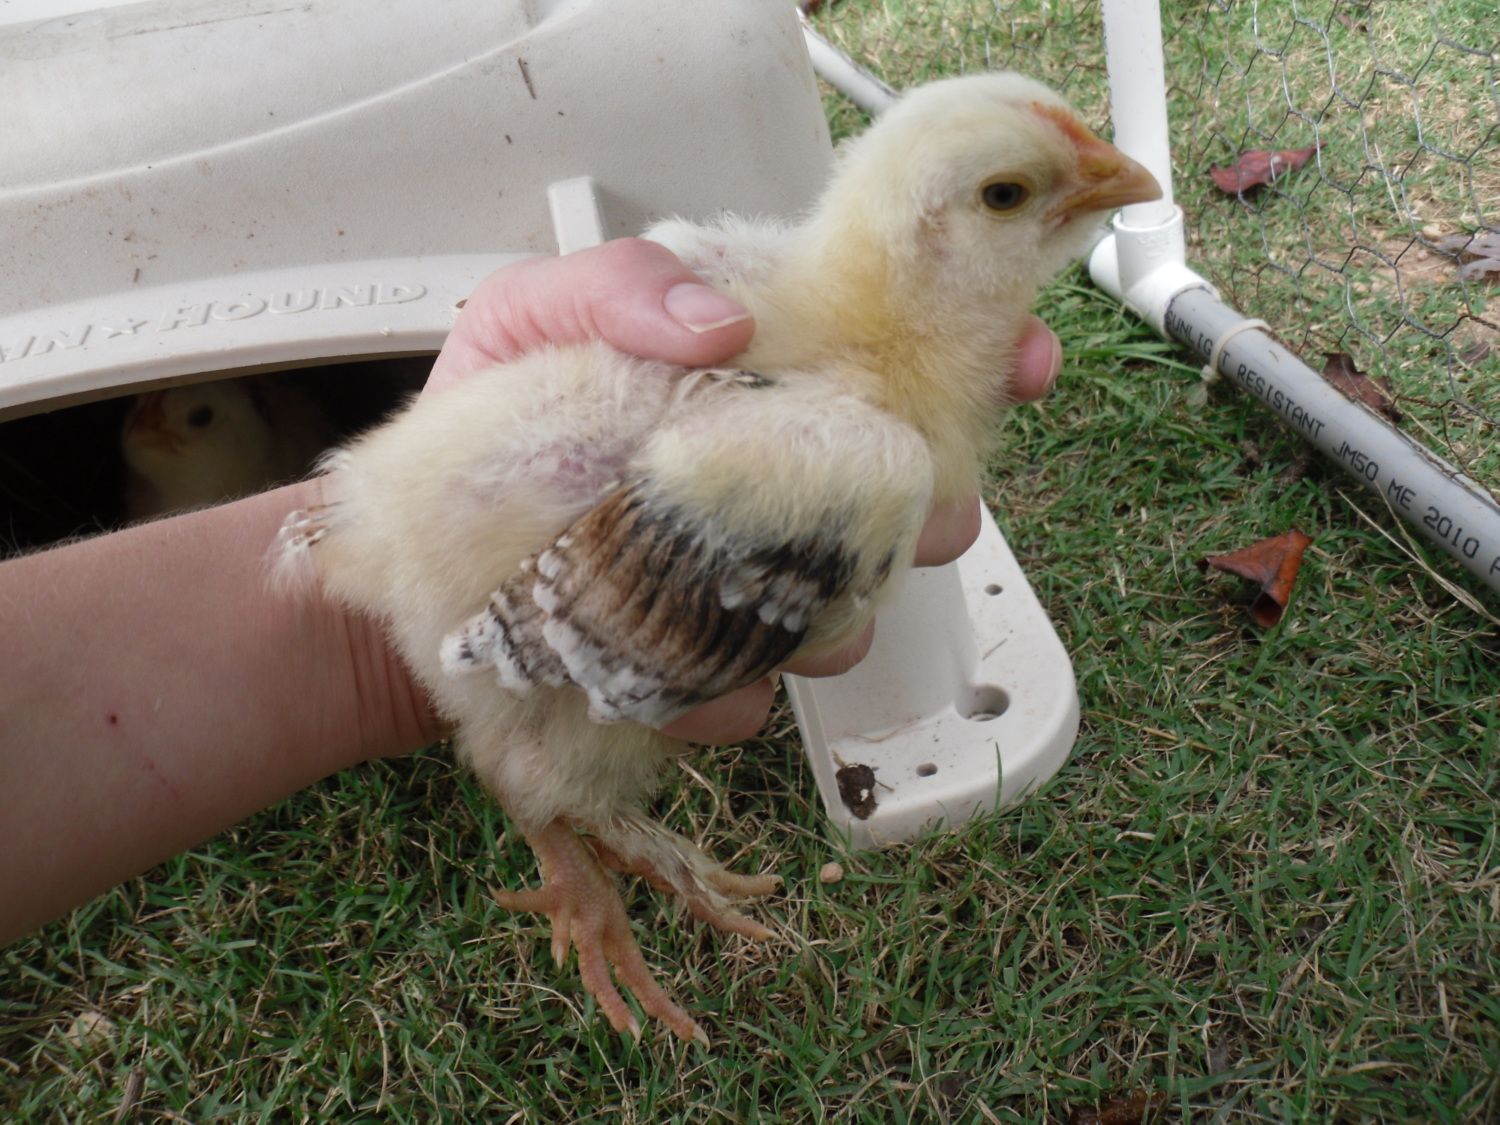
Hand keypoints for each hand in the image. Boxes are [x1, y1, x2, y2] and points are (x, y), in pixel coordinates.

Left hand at [415, 239, 1062, 743]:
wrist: (414, 573)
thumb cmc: (478, 427)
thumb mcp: (526, 316)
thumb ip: (617, 288)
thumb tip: (725, 324)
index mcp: (759, 389)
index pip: (904, 368)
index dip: (982, 363)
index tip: (1022, 364)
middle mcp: (777, 487)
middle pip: (916, 501)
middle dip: (932, 505)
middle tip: (894, 499)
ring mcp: (753, 588)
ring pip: (853, 613)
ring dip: (825, 612)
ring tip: (731, 590)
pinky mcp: (708, 675)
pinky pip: (754, 698)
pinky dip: (721, 692)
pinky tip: (663, 674)